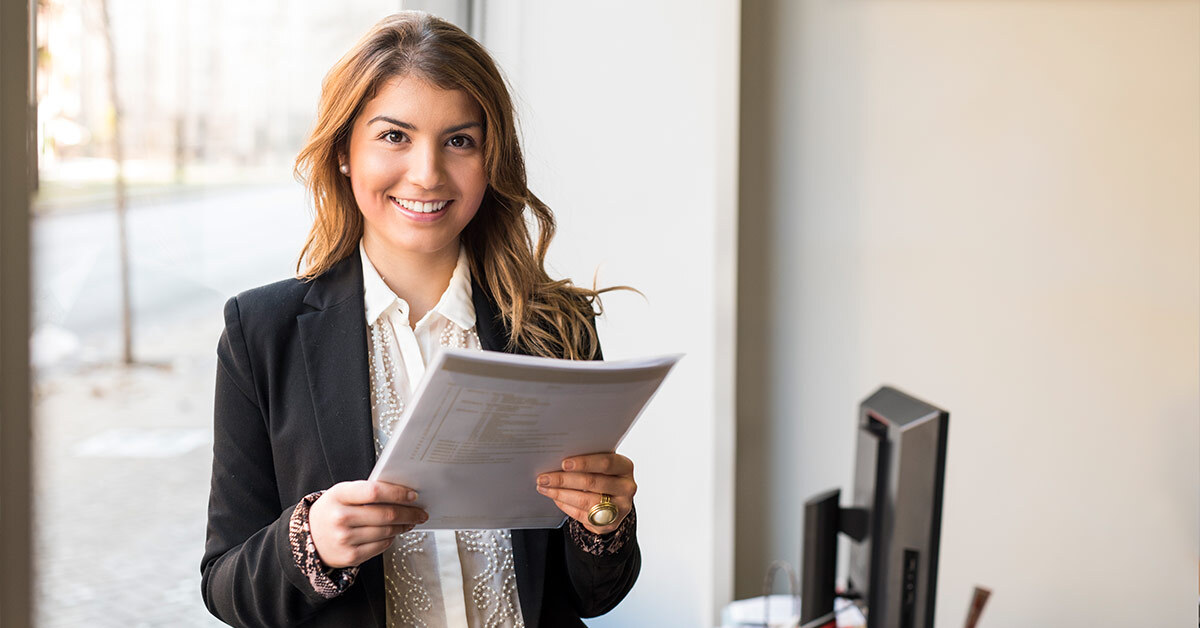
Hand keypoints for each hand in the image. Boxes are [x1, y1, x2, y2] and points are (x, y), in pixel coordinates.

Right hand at [308, 480, 427, 568]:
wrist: (308, 537)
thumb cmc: (333, 510)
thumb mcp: (342, 494)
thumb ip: (367, 491)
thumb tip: (402, 494)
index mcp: (339, 495)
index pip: (374, 492)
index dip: (397, 493)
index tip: (413, 495)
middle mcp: (340, 517)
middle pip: (385, 514)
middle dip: (409, 513)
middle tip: (421, 512)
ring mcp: (344, 539)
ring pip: (386, 531)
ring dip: (404, 526)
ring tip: (411, 522)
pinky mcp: (350, 556)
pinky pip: (381, 546)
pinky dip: (392, 538)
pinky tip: (395, 532)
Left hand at [536, 453, 635, 534]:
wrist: (615, 502)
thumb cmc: (604, 476)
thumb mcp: (602, 465)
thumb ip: (588, 461)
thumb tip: (557, 458)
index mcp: (625, 467)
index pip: (606, 463)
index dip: (584, 463)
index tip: (564, 463)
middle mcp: (626, 487)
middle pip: (592, 482)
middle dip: (564, 479)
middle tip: (544, 477)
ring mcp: (620, 507)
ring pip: (585, 500)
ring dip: (560, 494)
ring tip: (544, 488)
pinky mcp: (609, 523)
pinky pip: (582, 515)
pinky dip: (565, 506)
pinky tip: (555, 498)